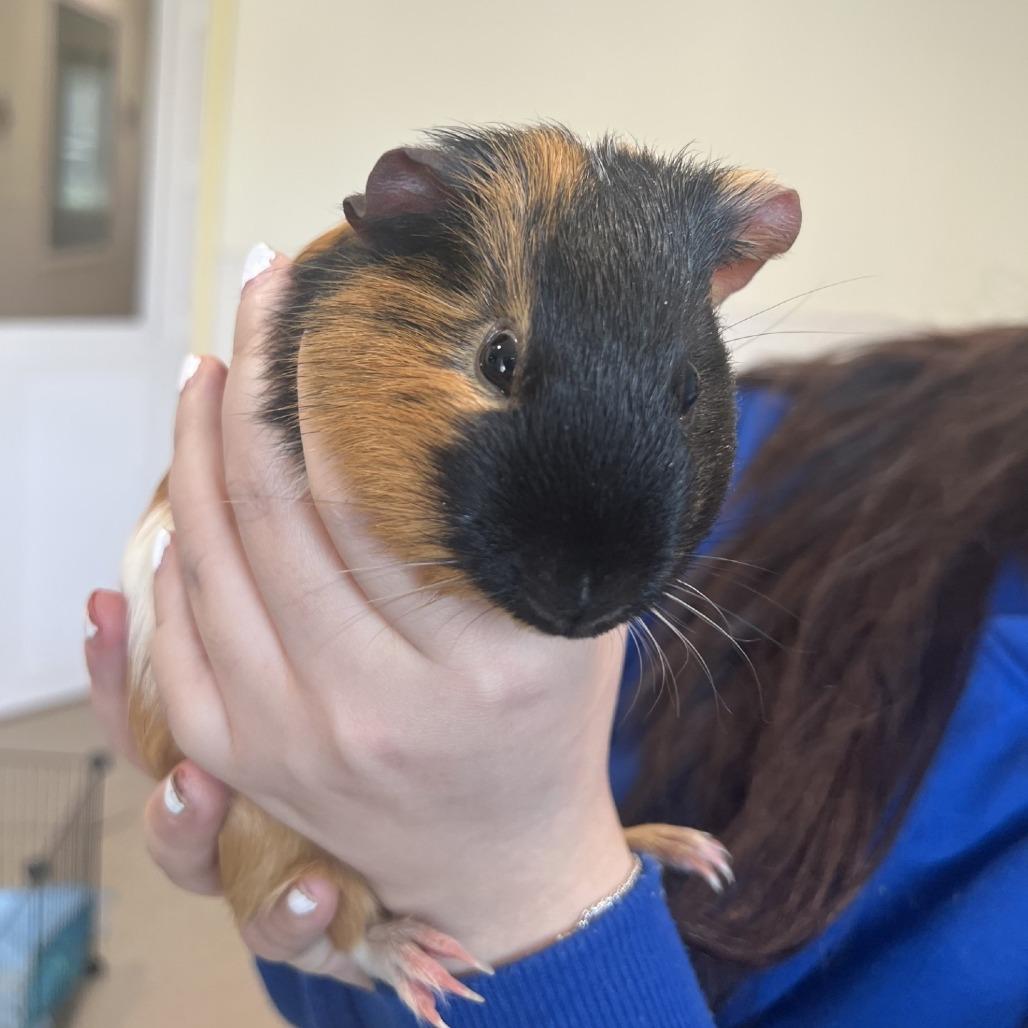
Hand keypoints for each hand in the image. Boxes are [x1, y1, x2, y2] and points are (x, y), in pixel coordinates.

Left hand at [120, 251, 630, 963]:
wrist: (499, 866)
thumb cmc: (550, 732)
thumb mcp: (582, 625)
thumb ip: (551, 528)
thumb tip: (515, 394)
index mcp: (479, 668)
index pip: (366, 498)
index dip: (322, 387)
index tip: (313, 310)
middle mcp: (373, 707)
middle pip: (268, 515)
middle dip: (244, 387)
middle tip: (248, 303)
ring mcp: (292, 740)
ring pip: (205, 563)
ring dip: (190, 453)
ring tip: (207, 375)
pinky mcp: (243, 759)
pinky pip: (175, 635)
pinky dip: (170, 552)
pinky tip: (181, 491)